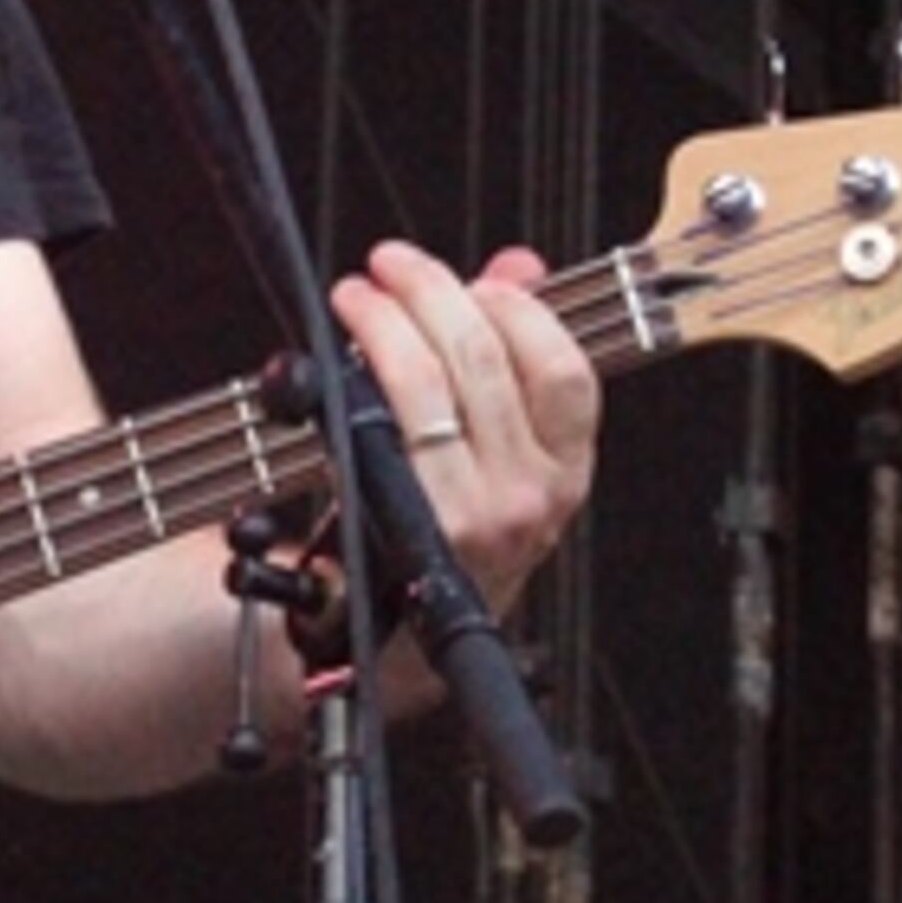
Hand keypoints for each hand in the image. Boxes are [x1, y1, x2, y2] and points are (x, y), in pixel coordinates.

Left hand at [327, 240, 600, 615]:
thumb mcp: (501, 447)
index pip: (565, 369)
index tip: (475, 277)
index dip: (517, 307)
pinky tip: (336, 358)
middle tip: (390, 266)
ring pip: (428, 383)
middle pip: (485, 358)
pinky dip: (356, 377)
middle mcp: (528, 496)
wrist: (397, 636)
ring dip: (384, 321)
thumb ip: (514, 354)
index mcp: (565, 471)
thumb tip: (519, 267)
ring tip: (357, 297)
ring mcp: (470, 514)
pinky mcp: (408, 524)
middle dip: (429, 291)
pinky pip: (380, 426)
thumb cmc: (447, 532)